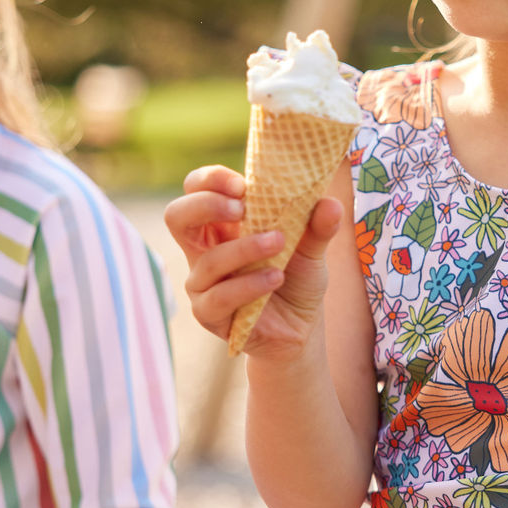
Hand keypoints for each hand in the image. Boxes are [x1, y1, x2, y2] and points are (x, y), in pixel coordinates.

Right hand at [164, 165, 342, 355]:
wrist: (301, 327)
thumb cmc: (297, 279)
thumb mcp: (312, 249)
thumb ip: (318, 226)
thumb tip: (331, 204)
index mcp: (222, 224)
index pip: (196, 189)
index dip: (211, 180)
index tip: (244, 184)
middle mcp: (204, 249)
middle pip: (176, 215)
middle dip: (206, 205)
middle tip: (242, 208)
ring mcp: (203, 282)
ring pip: (208, 261)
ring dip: (245, 249)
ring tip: (279, 243)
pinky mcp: (209, 314)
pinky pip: (219, 297)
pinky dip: (249, 285)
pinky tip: (275, 277)